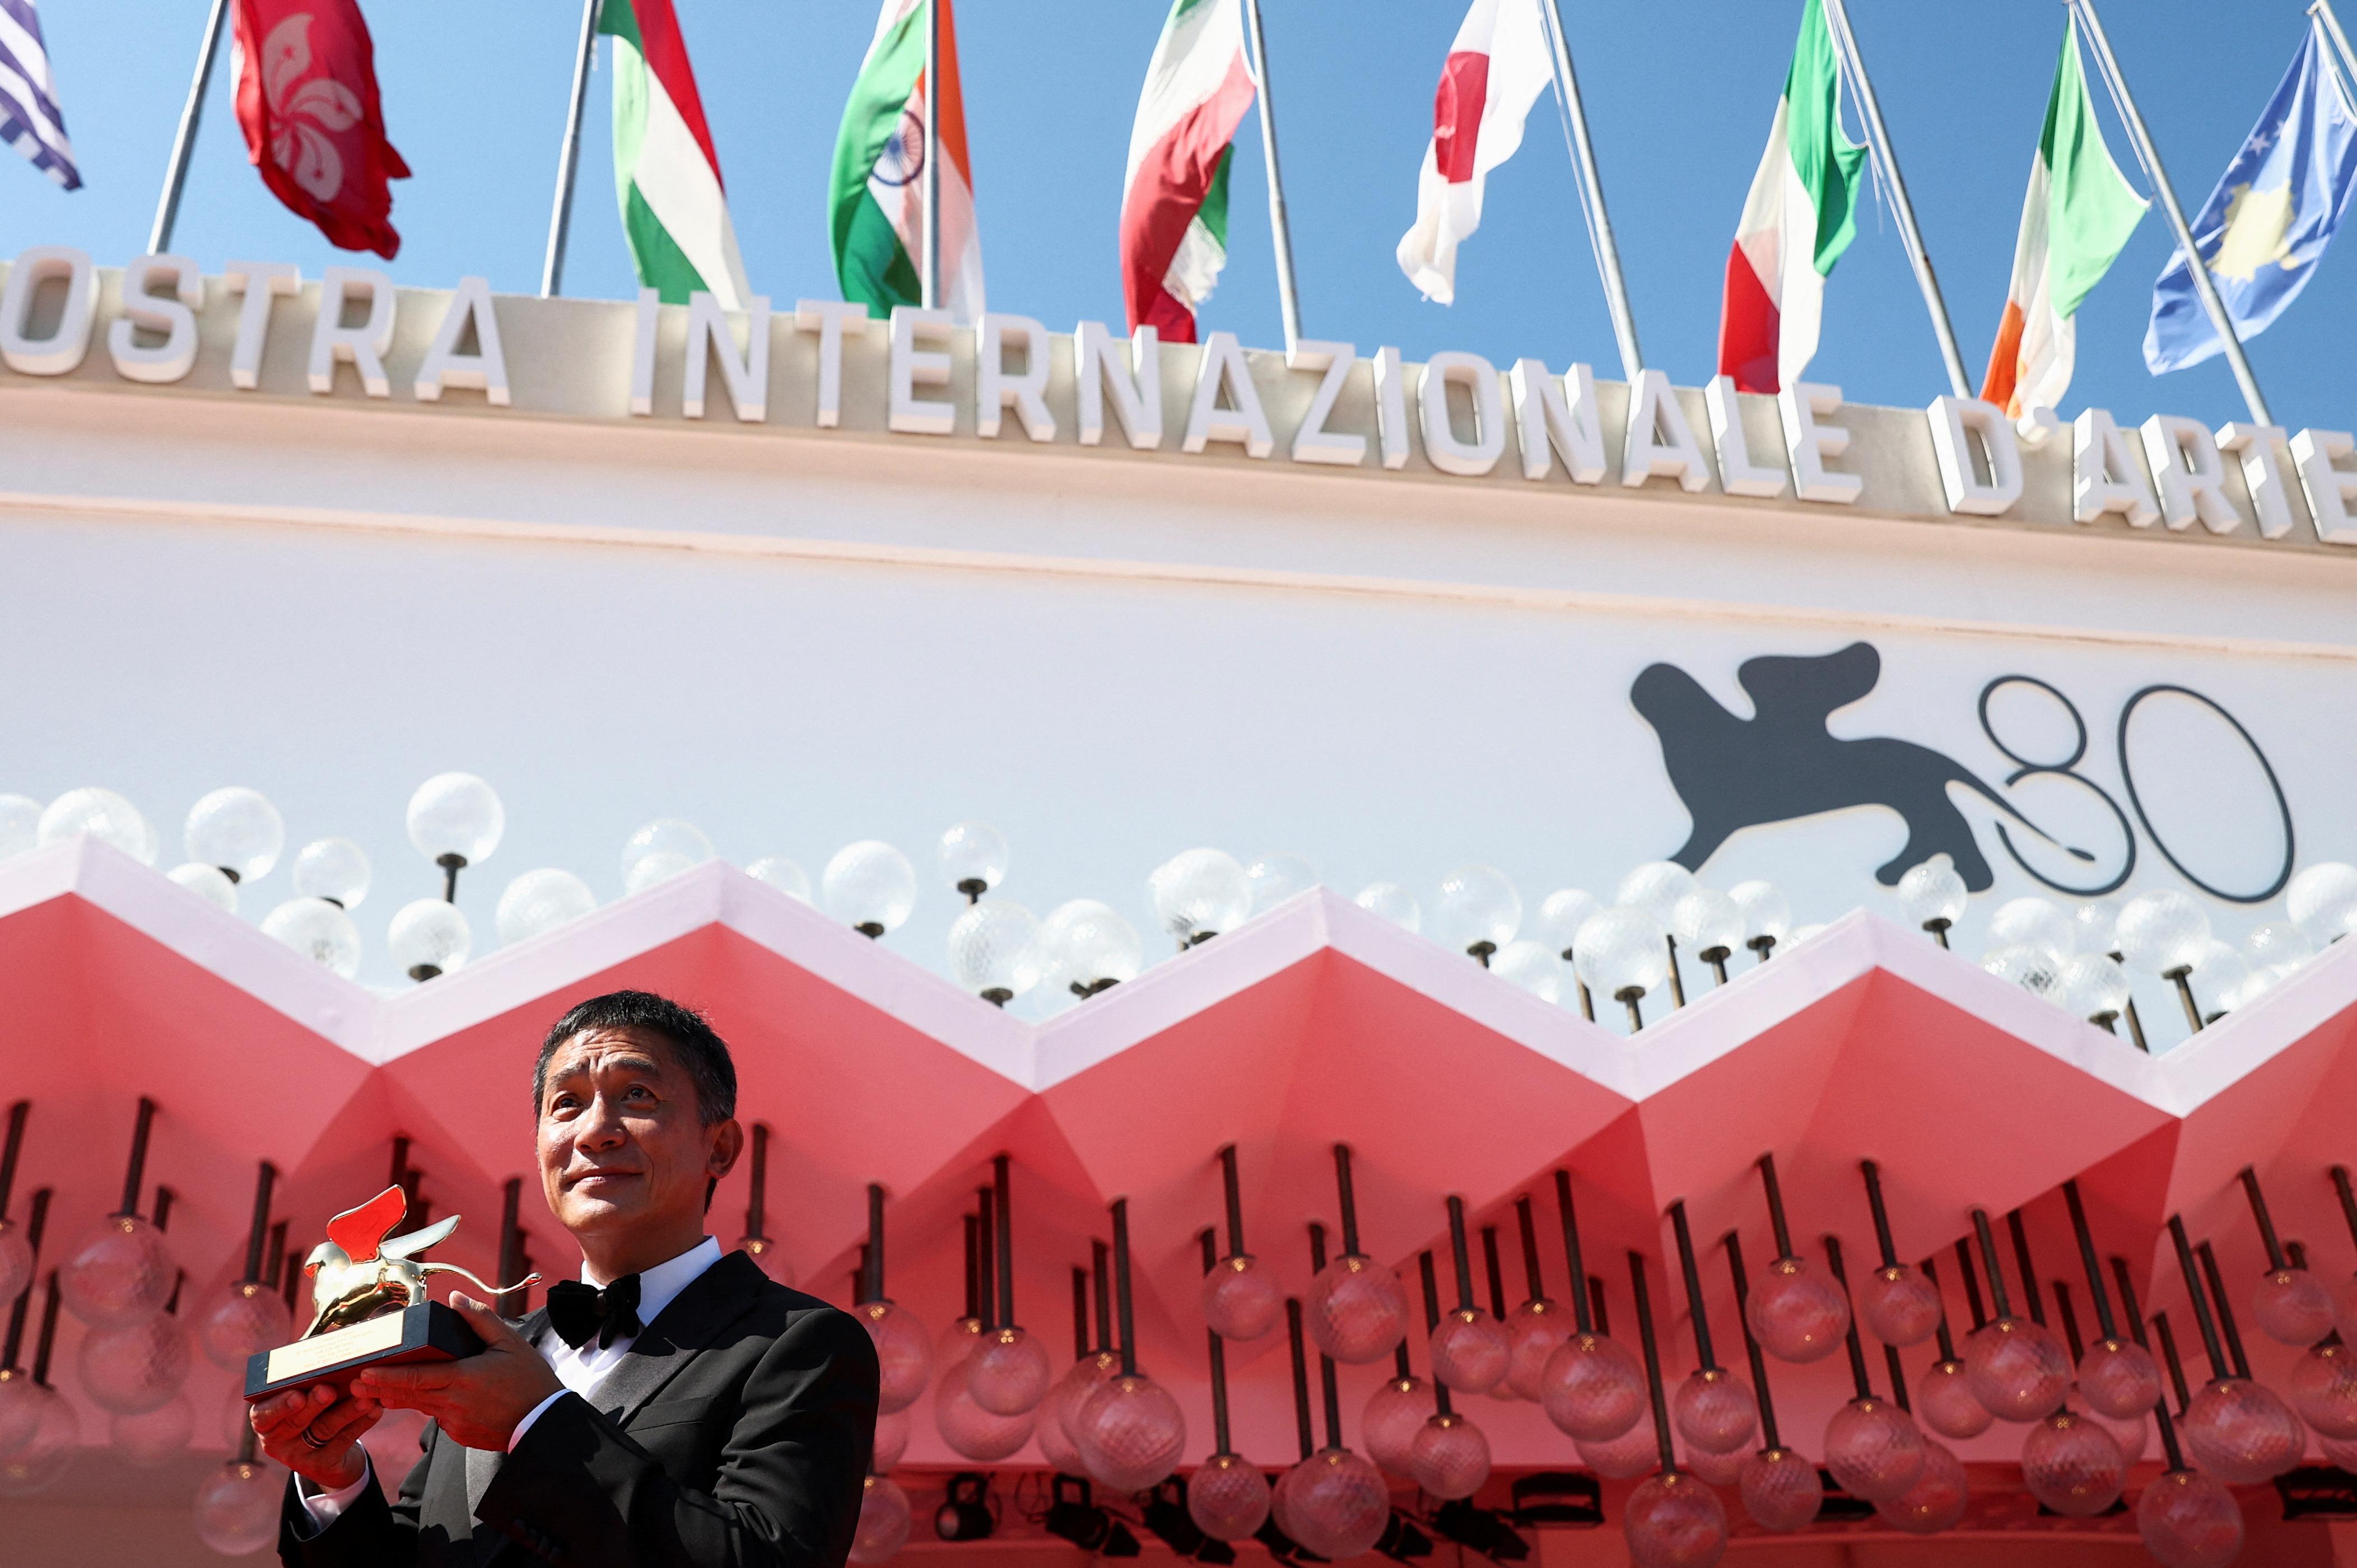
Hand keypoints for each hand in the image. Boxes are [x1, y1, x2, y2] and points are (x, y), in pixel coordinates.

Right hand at [251, 1382, 379, 1489]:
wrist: (329, 1454)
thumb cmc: (313, 1411)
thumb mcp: (302, 1398)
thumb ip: (306, 1380)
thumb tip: (324, 1352)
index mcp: (265, 1422)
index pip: (263, 1416)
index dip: (279, 1406)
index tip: (297, 1395)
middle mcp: (277, 1442)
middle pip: (296, 1422)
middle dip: (315, 1404)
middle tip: (329, 1390)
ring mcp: (298, 1457)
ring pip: (323, 1430)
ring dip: (346, 1412)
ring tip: (365, 1398)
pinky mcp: (322, 1466)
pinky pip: (343, 1442)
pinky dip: (361, 1423)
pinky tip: (375, 1410)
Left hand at [353, 1296, 563, 1450]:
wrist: (544, 1422)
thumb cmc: (530, 1379)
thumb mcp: (509, 1343)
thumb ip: (479, 1319)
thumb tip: (455, 1298)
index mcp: (463, 1379)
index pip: (415, 1377)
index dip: (387, 1376)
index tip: (364, 1373)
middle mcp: (453, 1404)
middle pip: (408, 1395)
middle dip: (380, 1389)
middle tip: (354, 1385)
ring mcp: (455, 1423)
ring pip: (420, 1407)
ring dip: (398, 1399)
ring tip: (375, 1392)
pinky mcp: (460, 1435)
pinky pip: (438, 1418)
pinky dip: (431, 1407)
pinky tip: (429, 1398)